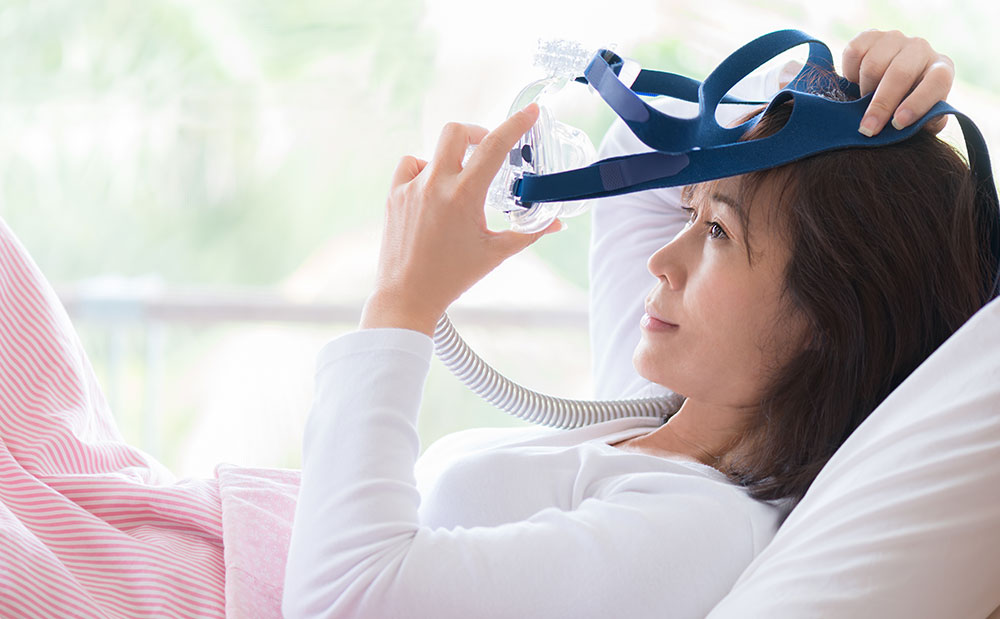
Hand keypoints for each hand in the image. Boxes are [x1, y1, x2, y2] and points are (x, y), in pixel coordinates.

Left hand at [359, 103, 562, 336]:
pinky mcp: (394, 196)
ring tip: (458, 184)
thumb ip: (528, 233)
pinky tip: (431, 190)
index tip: (531, 111)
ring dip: (450, 158)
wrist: (407, 296)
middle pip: (456, 131)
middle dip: (475, 132)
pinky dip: (423, 170)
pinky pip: (409, 166)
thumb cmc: (452, 277)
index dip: (516, 124)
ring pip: (432, 151)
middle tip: (486, 147)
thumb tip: (555, 224)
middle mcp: (435, 185)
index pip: (494, 146)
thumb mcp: (495, 253)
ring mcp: (410, 189)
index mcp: (463, 196)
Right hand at [841, 29, 953, 136]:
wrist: (885, 87)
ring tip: (865, 101)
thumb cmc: (906, 108)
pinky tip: (856, 82)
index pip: (938, 80)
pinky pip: (854, 53)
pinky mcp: (869, 36)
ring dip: (864, 89)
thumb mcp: (922, 121)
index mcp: (941, 69)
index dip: (918, 102)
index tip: (898, 123)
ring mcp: (895, 39)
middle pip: (900, 73)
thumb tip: (915, 125)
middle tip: (868, 128)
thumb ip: (924, 123)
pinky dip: (850, 73)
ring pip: (873, 65)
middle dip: (881, 104)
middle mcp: (920, 49)